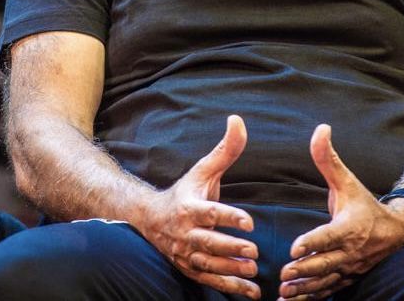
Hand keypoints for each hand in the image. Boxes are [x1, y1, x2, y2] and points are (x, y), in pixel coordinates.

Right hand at [133, 114, 260, 299]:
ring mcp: (184, 253)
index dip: (229, 217)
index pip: (209, 213)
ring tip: (252, 270)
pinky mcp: (188, 268)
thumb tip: (238, 120)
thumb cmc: (185, 192)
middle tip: (254, 251)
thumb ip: (225, 150)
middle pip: (207, 243)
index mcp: (188, 207)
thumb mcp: (203, 170)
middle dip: (230, 248)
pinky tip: (250, 292)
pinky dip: (228, 287)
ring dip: (230, 270)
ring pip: (207, 265)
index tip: (249, 222)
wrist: (150, 218)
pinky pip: (208, 280)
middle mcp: (184, 233)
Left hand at [278, 124, 403, 300]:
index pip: (330, 236)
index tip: (294, 248)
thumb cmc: (364, 203)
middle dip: (305, 270)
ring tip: (285, 292)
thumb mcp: (347, 180)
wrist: (396, 230)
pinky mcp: (348, 278)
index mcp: (350, 226)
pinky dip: (312, 297)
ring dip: (305, 288)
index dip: (313, 242)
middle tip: (283, 274)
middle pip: (326, 263)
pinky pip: (330, 290)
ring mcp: (350, 267)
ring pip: (327, 281)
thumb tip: (320, 129)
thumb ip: (328, 158)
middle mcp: (351, 250)